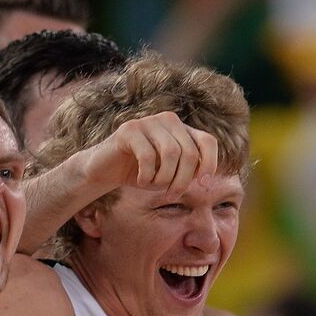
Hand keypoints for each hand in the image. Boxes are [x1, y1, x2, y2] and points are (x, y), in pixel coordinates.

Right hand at [79, 111, 219, 198]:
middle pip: (190, 153)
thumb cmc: (140, 173)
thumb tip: (205, 179)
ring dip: (164, 178)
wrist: (105, 170)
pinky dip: (147, 176)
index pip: (207, 141)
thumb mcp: (169, 174)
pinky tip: (140, 180)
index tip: (204, 184)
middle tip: (171, 195)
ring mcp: (148, 121)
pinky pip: (148, 156)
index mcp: (181, 129)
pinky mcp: (129, 129)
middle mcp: (168, 120)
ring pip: (171, 153)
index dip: (210, 163)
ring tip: (153, 186)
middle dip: (183, 180)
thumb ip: (188, 172)